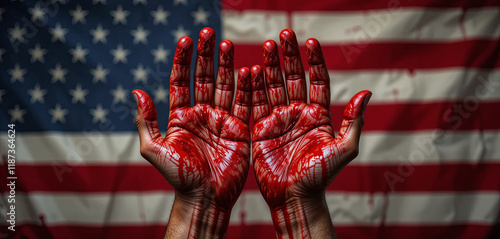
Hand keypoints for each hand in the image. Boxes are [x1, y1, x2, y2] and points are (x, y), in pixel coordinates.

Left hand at [133, 28, 250, 238]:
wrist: (205, 197)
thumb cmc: (179, 177)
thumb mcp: (155, 149)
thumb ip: (147, 121)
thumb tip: (136, 91)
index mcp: (181, 116)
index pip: (181, 81)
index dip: (182, 61)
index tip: (185, 40)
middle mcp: (201, 114)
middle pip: (204, 77)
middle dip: (206, 56)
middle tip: (209, 33)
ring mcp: (221, 120)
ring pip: (225, 86)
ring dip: (227, 66)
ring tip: (228, 45)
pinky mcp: (239, 128)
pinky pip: (244, 103)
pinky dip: (247, 88)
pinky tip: (249, 70)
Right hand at [251, 29, 371, 237]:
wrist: (294, 197)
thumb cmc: (320, 177)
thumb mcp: (343, 149)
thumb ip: (353, 121)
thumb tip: (367, 93)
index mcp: (319, 115)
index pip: (317, 80)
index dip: (314, 61)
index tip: (310, 41)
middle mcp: (299, 113)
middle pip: (294, 77)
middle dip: (289, 56)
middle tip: (284, 34)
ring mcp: (279, 120)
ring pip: (274, 86)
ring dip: (270, 66)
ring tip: (266, 46)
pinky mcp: (261, 129)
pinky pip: (256, 103)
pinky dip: (253, 87)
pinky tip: (250, 70)